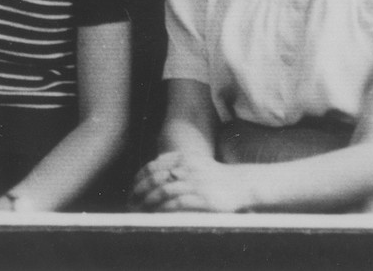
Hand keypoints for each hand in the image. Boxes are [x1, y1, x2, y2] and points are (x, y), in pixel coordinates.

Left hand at [129, 151, 250, 212]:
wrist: (241, 183)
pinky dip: (164, 209)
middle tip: (132, 201)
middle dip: (139, 191)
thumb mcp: (195, 160)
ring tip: (141, 209)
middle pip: (154, 179)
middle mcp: (186, 168)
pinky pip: (177, 203)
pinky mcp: (203, 199)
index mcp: (182, 158)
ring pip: (163, 191)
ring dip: (149, 202)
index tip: (132, 188)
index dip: (138, 178)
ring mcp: (195, 183)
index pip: (152, 166)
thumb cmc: (215, 174)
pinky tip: (157, 214)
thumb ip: (176, 160)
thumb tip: (155, 162)